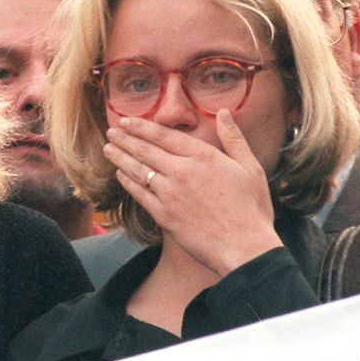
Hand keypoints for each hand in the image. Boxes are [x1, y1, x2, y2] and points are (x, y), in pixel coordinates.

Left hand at [103, 110, 281, 275]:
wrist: (244, 247)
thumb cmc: (251, 208)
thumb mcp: (250, 167)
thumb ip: (234, 138)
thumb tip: (225, 112)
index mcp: (203, 156)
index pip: (164, 136)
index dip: (141, 127)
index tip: (126, 121)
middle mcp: (181, 172)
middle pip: (146, 151)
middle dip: (125, 139)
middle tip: (110, 132)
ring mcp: (169, 194)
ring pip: (138, 171)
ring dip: (121, 158)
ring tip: (108, 149)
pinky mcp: (163, 215)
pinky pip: (140, 194)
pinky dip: (128, 182)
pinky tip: (120, 175)